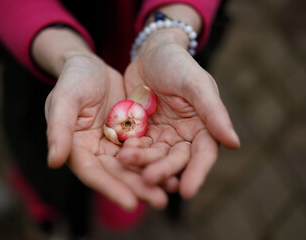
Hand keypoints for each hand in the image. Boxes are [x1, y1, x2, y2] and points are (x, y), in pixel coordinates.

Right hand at [44, 52, 167, 209]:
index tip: (131, 203)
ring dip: (152, 177)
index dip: (111, 188)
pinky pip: (145, 147)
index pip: (93, 173)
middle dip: (138, 187)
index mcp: (76, 148)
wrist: (91, 66)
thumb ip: (59, 129)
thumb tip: (54, 161)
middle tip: (160, 201)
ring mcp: (114, 144)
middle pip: (117, 173)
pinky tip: (176, 164)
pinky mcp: (130, 134)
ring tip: (172, 188)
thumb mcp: (64, 100)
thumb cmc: (72, 80)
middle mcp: (96, 152)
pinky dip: (158, 157)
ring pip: (134, 164)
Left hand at [119, 29, 239, 197]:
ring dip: (142, 162)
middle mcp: (182, 136)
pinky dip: (129, 150)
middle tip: (150, 179)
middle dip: (163, 170)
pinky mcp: (140, 132)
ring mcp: (160, 135)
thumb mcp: (195, 83)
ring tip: (127, 161)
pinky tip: (119, 153)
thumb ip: (214, 112)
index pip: (203, 155)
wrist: (150, 52)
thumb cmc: (178, 63)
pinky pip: (134, 144)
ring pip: (153, 155)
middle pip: (175, 159)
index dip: (197, 173)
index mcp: (202, 127)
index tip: (188, 191)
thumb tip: (234, 143)